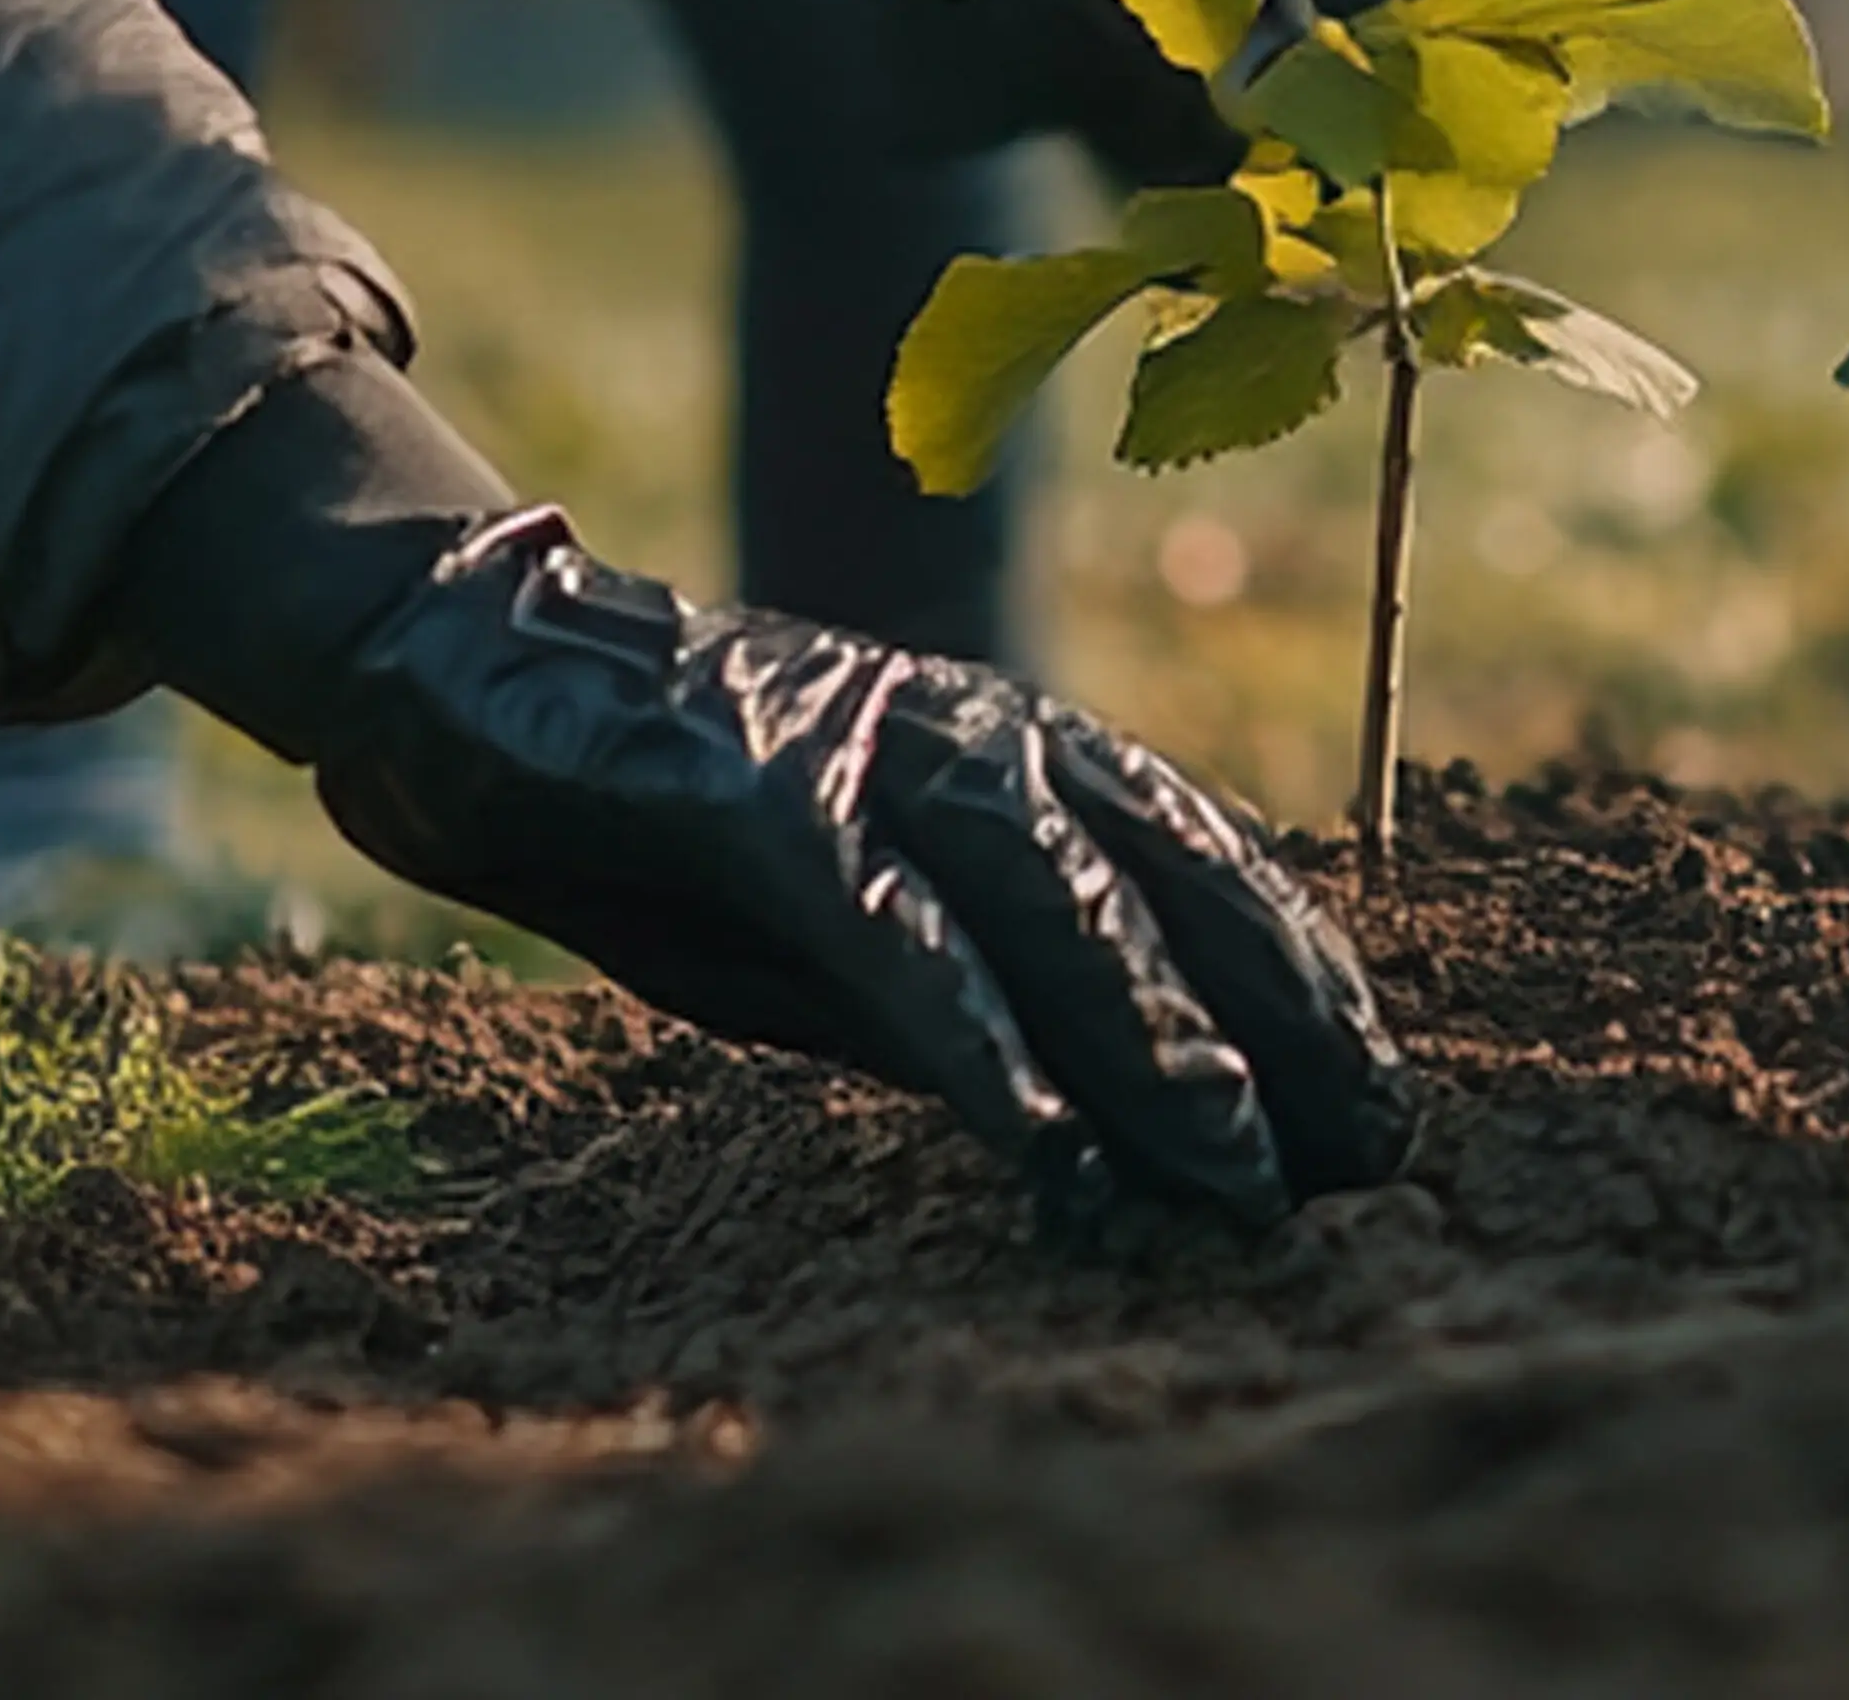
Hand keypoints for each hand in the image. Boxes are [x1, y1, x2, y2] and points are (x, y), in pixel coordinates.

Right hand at [114, 358, 1401, 1220]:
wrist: (465, 675)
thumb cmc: (664, 818)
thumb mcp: (837, 927)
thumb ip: (961, 988)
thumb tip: (1100, 1114)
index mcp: (1013, 749)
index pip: (1202, 864)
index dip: (1302, 983)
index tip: (1384, 1106)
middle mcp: (973, 731)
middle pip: (1165, 885)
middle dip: (1276, 1029)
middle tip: (1368, 1160)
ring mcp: (871, 751)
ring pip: (1054, 909)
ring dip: (1154, 1047)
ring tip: (1237, 1173)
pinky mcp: (764, 793)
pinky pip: (893, 936)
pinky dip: (976, 1044)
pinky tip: (1039, 1146)